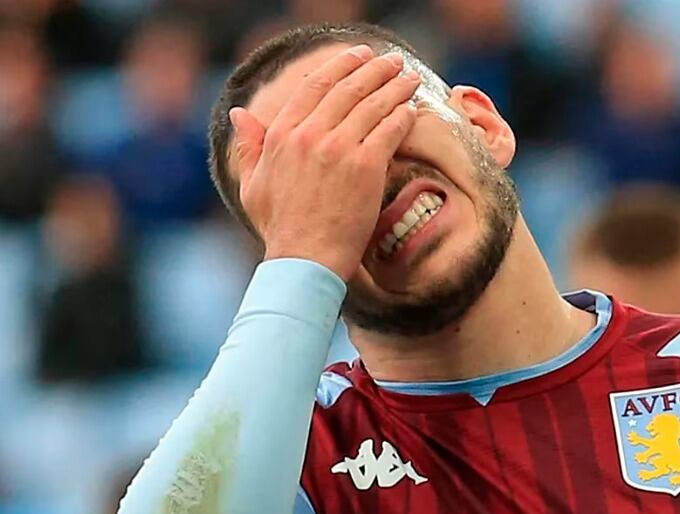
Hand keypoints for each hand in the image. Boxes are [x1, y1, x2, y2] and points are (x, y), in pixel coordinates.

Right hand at [229, 46, 420, 280]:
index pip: (314, 86)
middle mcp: (310, 135)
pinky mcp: (366, 167)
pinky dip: (402, 116)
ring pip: (372, 105)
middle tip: (392, 61)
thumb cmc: (280, 229)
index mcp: (282, 134)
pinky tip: (412, 109)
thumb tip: (239, 113)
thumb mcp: (252, 184)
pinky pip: (389, 131)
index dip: (340, 66)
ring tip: (409, 78)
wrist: (305, 260)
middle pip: (348, 89)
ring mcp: (338, 149)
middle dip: (374, 69)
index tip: (358, 57)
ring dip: (394, 87)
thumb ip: (249, 146)